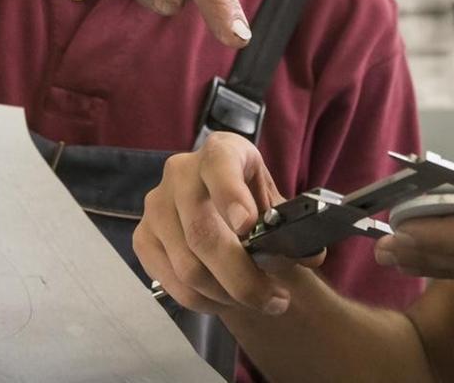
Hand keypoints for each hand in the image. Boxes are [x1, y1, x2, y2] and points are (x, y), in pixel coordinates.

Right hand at [135, 132, 323, 316]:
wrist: (214, 195)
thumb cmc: (248, 196)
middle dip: (242, 277)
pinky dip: (203, 300)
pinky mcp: (143, 237)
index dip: (231, 196)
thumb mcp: (273, 200)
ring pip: (188, 266)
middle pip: (203, 233)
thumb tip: (310, 255)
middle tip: (275, 300)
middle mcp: (180, 173)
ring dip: (227, 295)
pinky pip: (172, 281)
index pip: (220, 166)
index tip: (248, 224)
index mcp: (219, 152)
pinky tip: (224, 299)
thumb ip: (291, 225)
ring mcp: (156, 206)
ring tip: (255, 301)